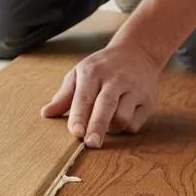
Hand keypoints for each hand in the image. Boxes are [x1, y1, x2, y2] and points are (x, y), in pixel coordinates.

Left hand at [41, 41, 162, 146]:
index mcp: (93, 73)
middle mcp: (115, 80)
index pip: (84, 97)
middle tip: (91, 144)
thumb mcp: (79, 73)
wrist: (138, 52)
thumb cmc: (102, 67)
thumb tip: (46, 113)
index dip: (80, 116)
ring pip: (123, 117)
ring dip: (111, 129)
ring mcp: (135, 90)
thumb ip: (64, 95)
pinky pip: (135, 123)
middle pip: (106, 107)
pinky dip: (125, 128)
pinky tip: (120, 118)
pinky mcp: (148, 100)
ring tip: (104, 125)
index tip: (76, 133)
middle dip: (97, 127)